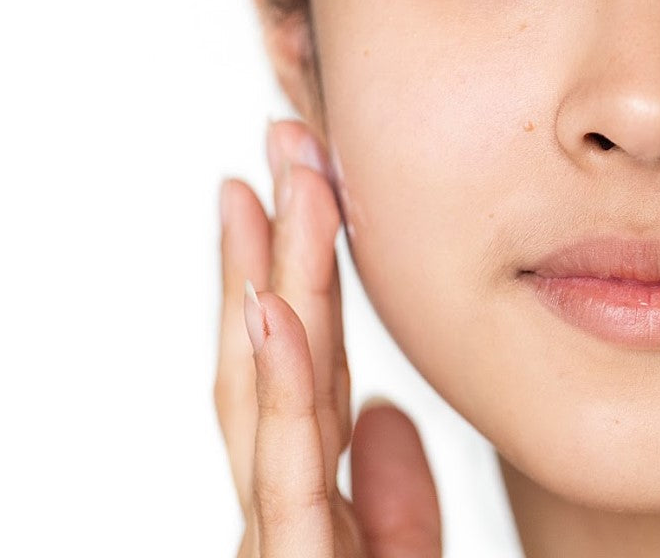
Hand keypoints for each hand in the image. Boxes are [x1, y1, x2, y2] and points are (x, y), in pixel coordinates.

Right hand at [216, 120, 442, 556]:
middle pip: (271, 356)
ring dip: (268, 279)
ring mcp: (276, 538)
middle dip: (271, 246)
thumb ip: (394, 503)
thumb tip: (385, 415)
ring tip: (271, 186)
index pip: (304, 368)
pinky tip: (269, 304)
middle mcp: (281, 505)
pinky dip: (276, 384)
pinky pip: (286, 472)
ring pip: (265, 392)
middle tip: (279, 142)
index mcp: (310, 498)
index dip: (298, 276)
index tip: (298, 188)